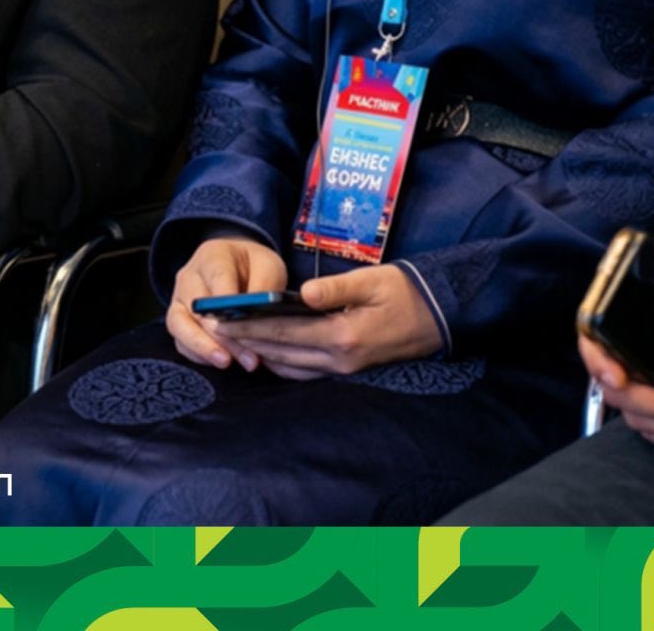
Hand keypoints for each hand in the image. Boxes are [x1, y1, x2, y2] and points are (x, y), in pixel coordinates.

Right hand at [168, 237, 288, 368]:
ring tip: (228, 363)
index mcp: (212, 256)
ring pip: (179, 326)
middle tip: (248, 358)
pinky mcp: (178, 321)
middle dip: (222, 336)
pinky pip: (181, 342)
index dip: (229, 304)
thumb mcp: (268, 266)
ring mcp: (179, 299)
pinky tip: (221, 362)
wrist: (236, 265)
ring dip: (205, 348)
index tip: (246, 326)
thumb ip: (265, 287)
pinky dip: (199, 355)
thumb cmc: (253, 265)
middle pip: (196, 307)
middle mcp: (189, 276)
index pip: (217, 278)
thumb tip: (258, 315)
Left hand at [217, 265, 439, 380]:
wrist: (439, 315)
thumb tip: (302, 294)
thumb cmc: (404, 291)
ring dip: (261, 355)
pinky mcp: (348, 368)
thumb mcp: (372, 281)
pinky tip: (268, 354)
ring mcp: (344, 369)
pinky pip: (306, 372)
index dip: (249, 327)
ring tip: (234, 341)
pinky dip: (282, 364)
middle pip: (281, 353)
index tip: (220, 320)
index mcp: (342, 336)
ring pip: (291, 368)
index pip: (284, 333)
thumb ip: (335, 289)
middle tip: (215, 331)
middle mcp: (340, 359)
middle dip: (246, 341)